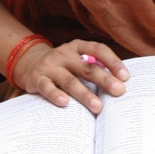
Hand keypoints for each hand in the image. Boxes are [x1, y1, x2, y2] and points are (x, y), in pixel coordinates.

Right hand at [14, 40, 128, 113]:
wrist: (29, 63)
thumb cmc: (63, 65)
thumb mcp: (77, 60)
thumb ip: (94, 68)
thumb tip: (119, 85)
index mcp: (78, 47)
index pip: (98, 50)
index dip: (113, 62)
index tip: (125, 76)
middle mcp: (64, 54)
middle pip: (87, 68)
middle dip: (104, 80)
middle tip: (119, 91)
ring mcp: (50, 66)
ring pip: (70, 81)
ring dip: (85, 94)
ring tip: (97, 106)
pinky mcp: (37, 78)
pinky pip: (47, 87)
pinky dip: (55, 95)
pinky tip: (65, 103)